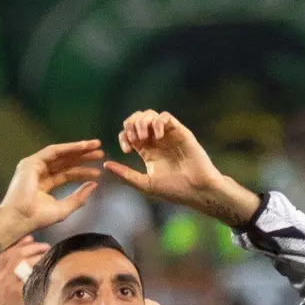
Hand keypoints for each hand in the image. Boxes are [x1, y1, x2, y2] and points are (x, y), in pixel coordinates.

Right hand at [0, 139, 107, 247]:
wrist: (20, 219)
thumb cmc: (38, 218)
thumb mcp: (64, 208)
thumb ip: (79, 197)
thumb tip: (94, 184)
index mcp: (45, 184)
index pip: (66, 174)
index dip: (82, 172)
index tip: (98, 171)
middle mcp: (39, 173)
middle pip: (65, 162)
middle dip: (83, 157)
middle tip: (101, 153)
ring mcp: (34, 166)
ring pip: (60, 154)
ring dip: (78, 149)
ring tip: (96, 147)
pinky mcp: (31, 162)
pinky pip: (53, 151)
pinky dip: (69, 148)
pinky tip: (83, 147)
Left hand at [107, 108, 256, 225]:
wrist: (198, 190)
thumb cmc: (175, 190)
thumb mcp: (145, 184)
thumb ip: (126, 175)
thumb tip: (106, 164)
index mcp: (148, 151)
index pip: (129, 133)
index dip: (123, 136)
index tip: (127, 150)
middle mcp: (157, 140)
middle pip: (137, 119)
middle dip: (131, 125)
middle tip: (135, 140)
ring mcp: (169, 134)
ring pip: (150, 114)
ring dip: (142, 122)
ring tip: (145, 137)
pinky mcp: (180, 131)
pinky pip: (165, 117)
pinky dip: (158, 122)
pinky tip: (158, 137)